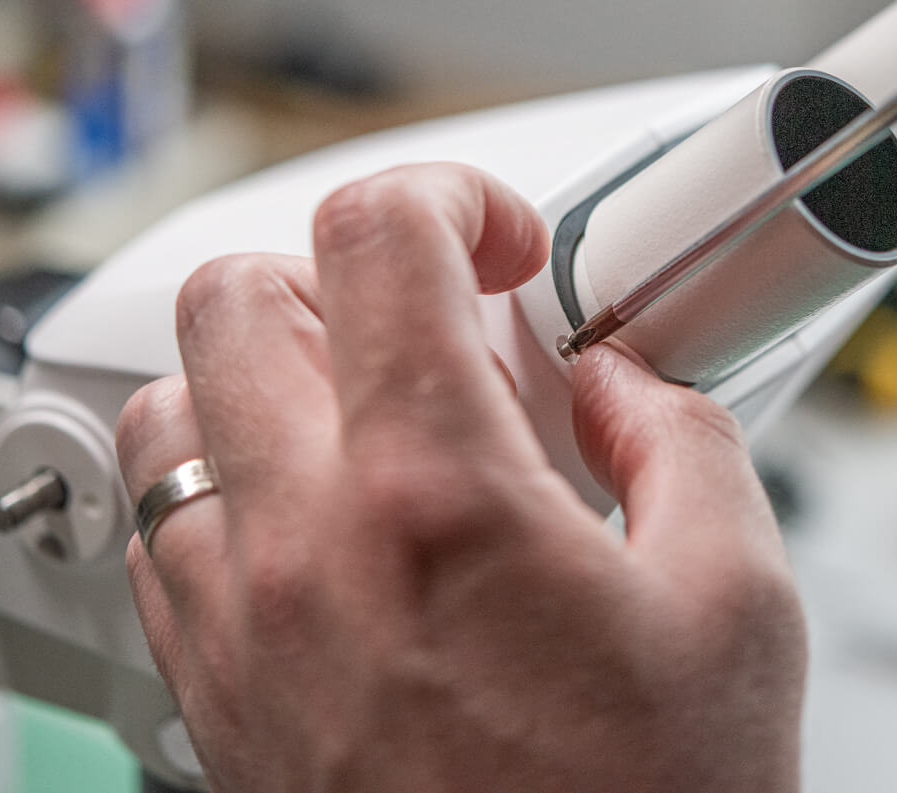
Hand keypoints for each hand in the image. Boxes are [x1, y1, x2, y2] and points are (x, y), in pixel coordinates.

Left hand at [114, 163, 805, 792]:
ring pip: (163, 411)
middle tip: (427, 325)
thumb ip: (680, 439)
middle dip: (338, 273)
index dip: (449, 193)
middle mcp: (306, 547)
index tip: (499, 241)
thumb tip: (622, 384)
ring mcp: (238, 628)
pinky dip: (219, 492)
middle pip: (231, 296)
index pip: (376, 234)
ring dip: (258, 380)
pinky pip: (156, 540)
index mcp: (439, 494)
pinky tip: (316, 526)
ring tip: (360, 417)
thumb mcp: (740, 605)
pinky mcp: (211, 703)